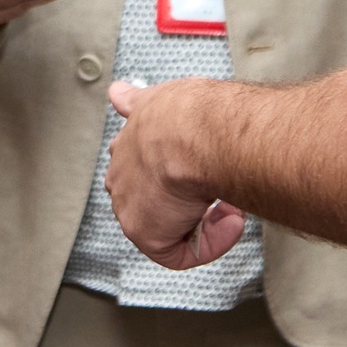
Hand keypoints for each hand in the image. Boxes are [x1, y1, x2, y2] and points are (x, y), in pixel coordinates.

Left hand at [107, 80, 247, 269]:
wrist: (195, 132)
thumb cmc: (187, 113)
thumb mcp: (156, 99)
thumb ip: (136, 101)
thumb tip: (115, 93)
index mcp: (126, 148)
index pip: (142, 166)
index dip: (175, 170)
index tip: (202, 163)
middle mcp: (123, 179)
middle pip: (157, 199)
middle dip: (189, 198)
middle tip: (218, 186)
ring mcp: (132, 209)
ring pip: (172, 225)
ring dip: (206, 219)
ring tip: (230, 203)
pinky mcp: (149, 236)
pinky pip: (183, 253)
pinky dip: (213, 241)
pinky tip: (231, 220)